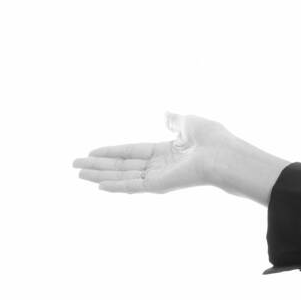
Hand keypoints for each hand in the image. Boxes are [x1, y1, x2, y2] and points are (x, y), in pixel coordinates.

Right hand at [72, 111, 234, 194]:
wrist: (226, 155)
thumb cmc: (213, 138)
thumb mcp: (189, 122)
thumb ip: (174, 120)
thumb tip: (164, 113)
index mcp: (167, 152)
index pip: (132, 152)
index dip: (111, 151)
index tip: (91, 151)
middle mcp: (160, 167)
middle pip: (122, 166)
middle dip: (98, 165)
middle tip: (74, 164)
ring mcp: (158, 178)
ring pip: (122, 176)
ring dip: (99, 175)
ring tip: (78, 173)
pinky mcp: (159, 186)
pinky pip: (132, 186)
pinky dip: (115, 186)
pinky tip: (98, 185)